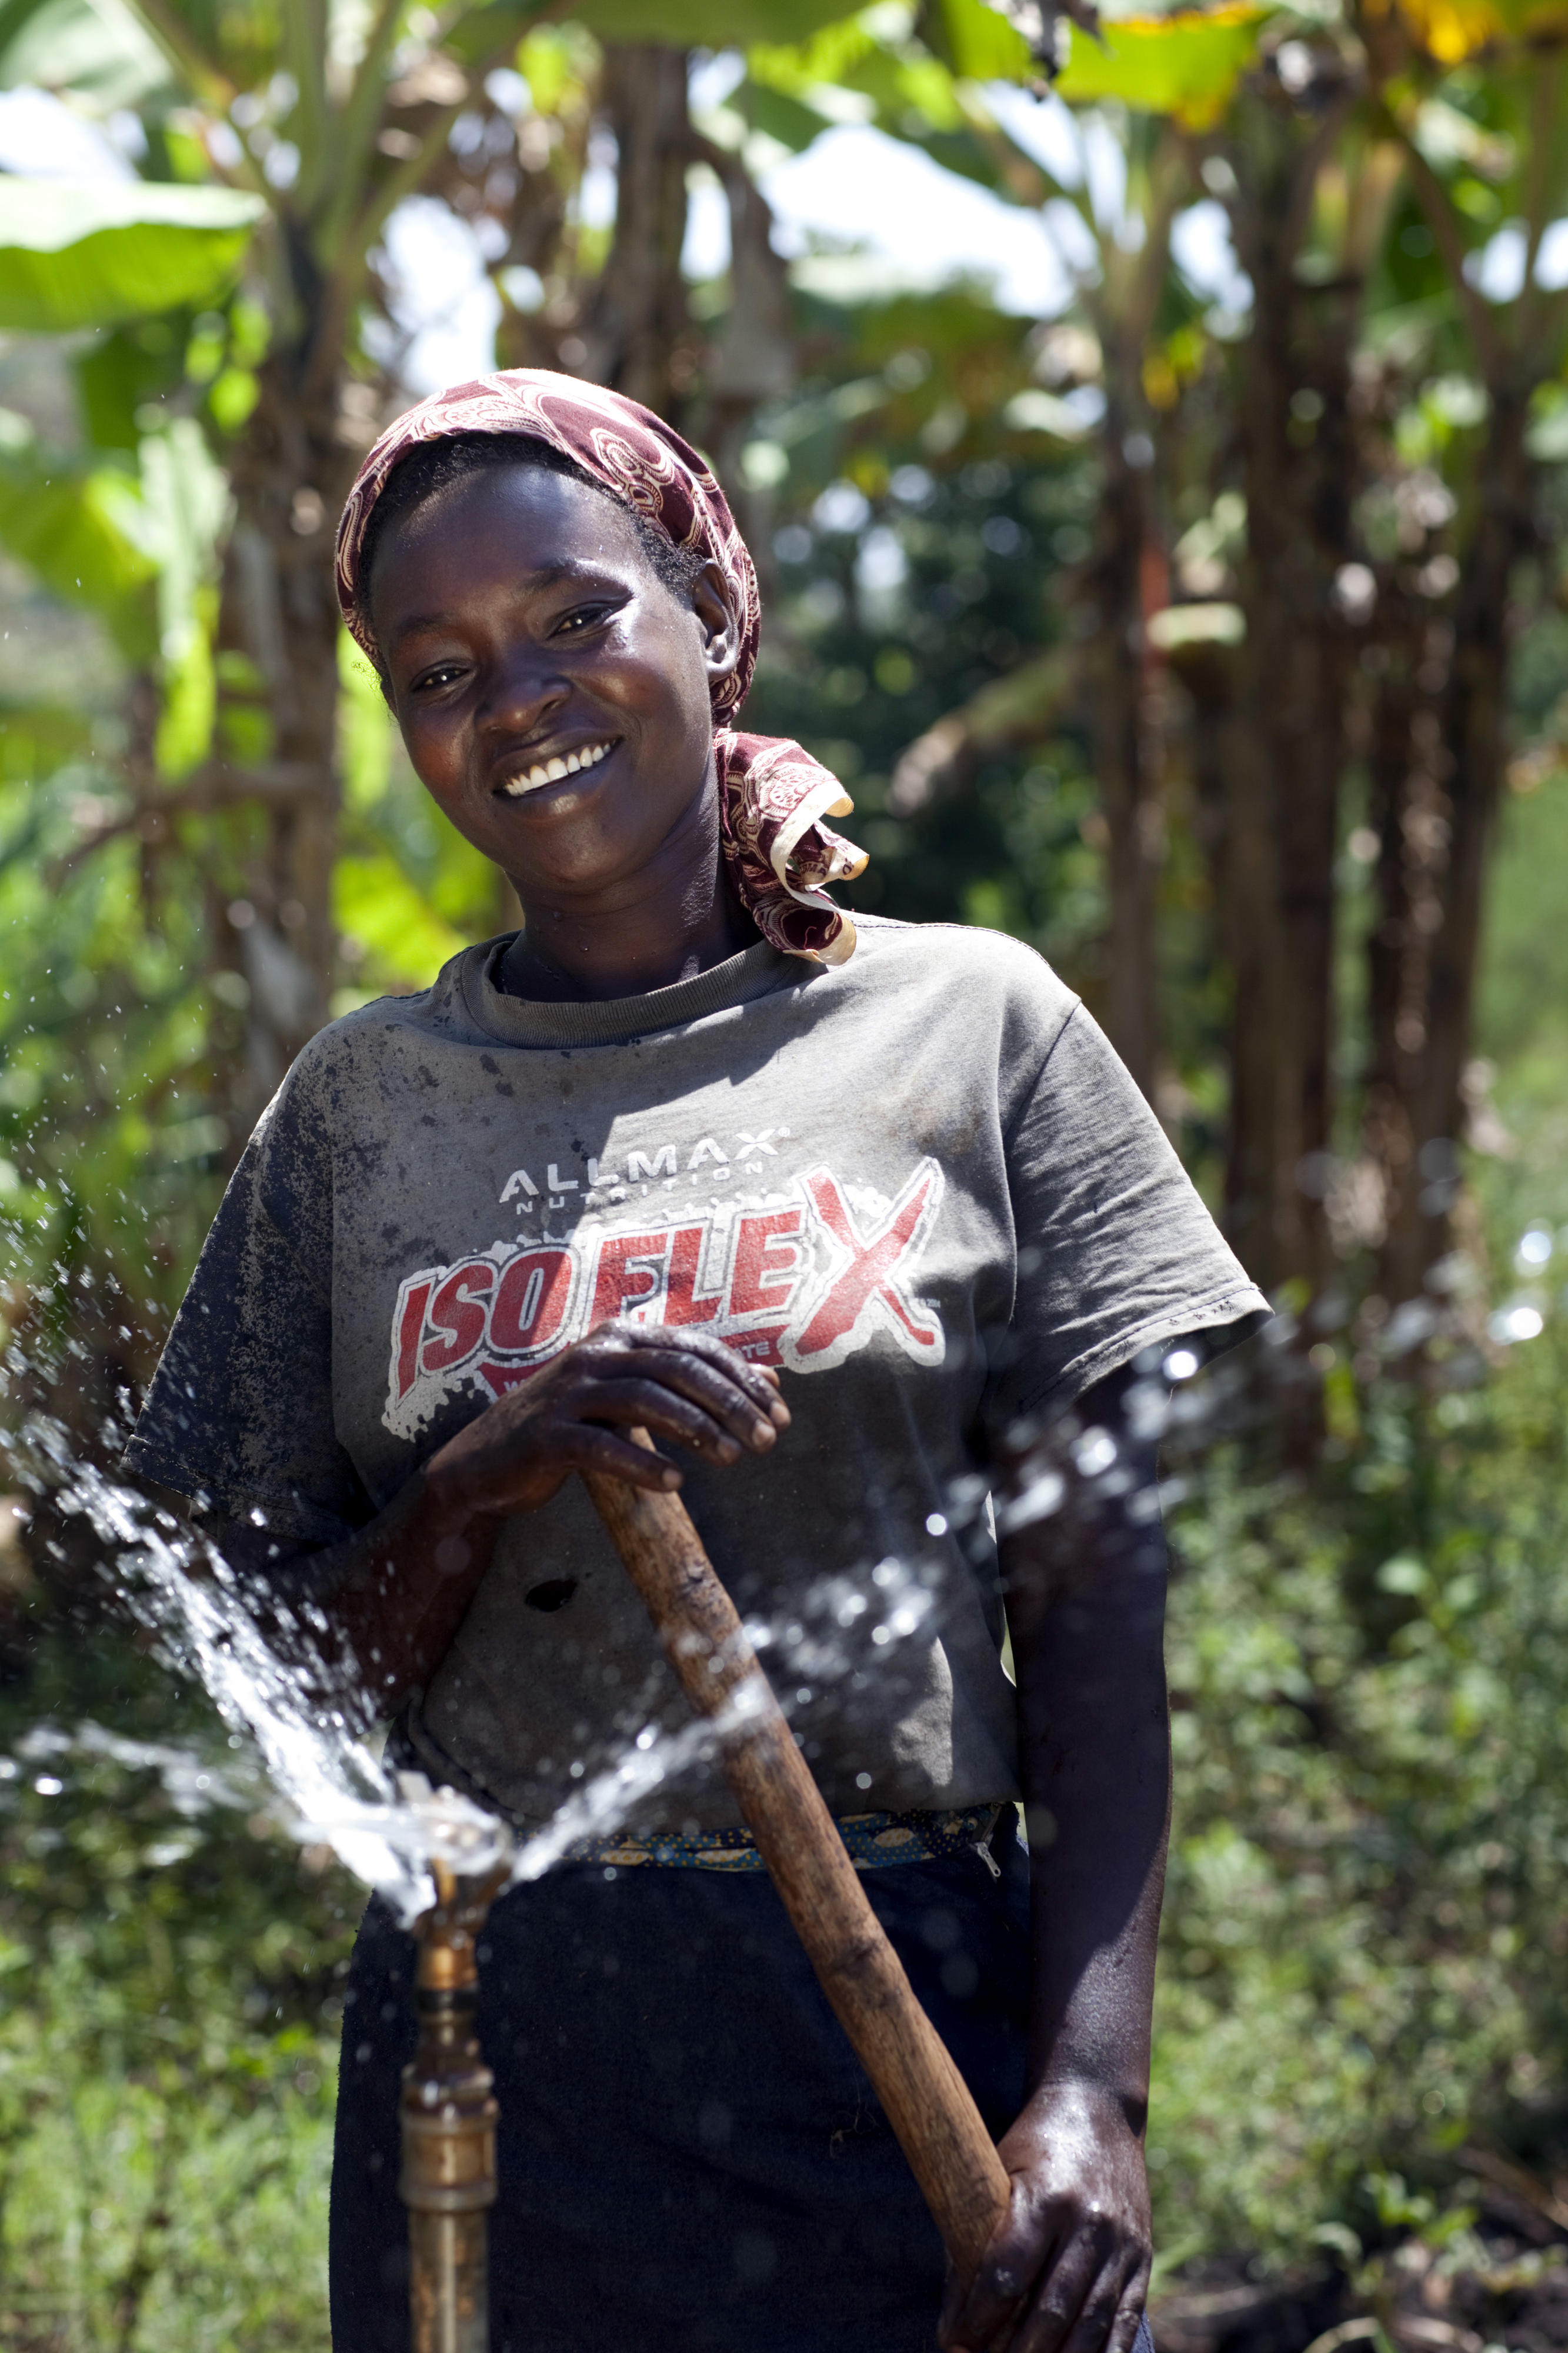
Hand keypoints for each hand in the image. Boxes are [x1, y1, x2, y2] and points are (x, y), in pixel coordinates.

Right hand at [421, 1320, 789, 1534]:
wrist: (488, 1461)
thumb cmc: (574, 1426)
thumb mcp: (635, 1397)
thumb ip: (695, 1385)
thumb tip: (770, 1379)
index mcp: (621, 1337)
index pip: (696, 1349)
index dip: (743, 1380)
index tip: (780, 1415)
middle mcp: (595, 1353)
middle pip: (677, 1369)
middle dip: (729, 1403)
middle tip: (766, 1441)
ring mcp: (568, 1392)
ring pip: (644, 1399)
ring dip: (696, 1429)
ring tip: (732, 1459)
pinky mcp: (547, 1434)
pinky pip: (601, 1446)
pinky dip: (641, 1463)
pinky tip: (675, 1483)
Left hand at [940, 2081, 1151, 2352]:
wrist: (1099, 2110)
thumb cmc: (1034, 2145)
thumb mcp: (998, 2175)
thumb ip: (977, 2241)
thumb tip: (954, 2319)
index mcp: (1048, 2197)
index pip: (1009, 2272)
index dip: (979, 2315)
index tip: (955, 2340)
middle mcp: (1090, 2223)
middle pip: (1052, 2307)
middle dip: (1016, 2351)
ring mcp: (1121, 2244)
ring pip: (1090, 2323)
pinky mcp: (1141, 2259)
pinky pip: (1124, 2322)